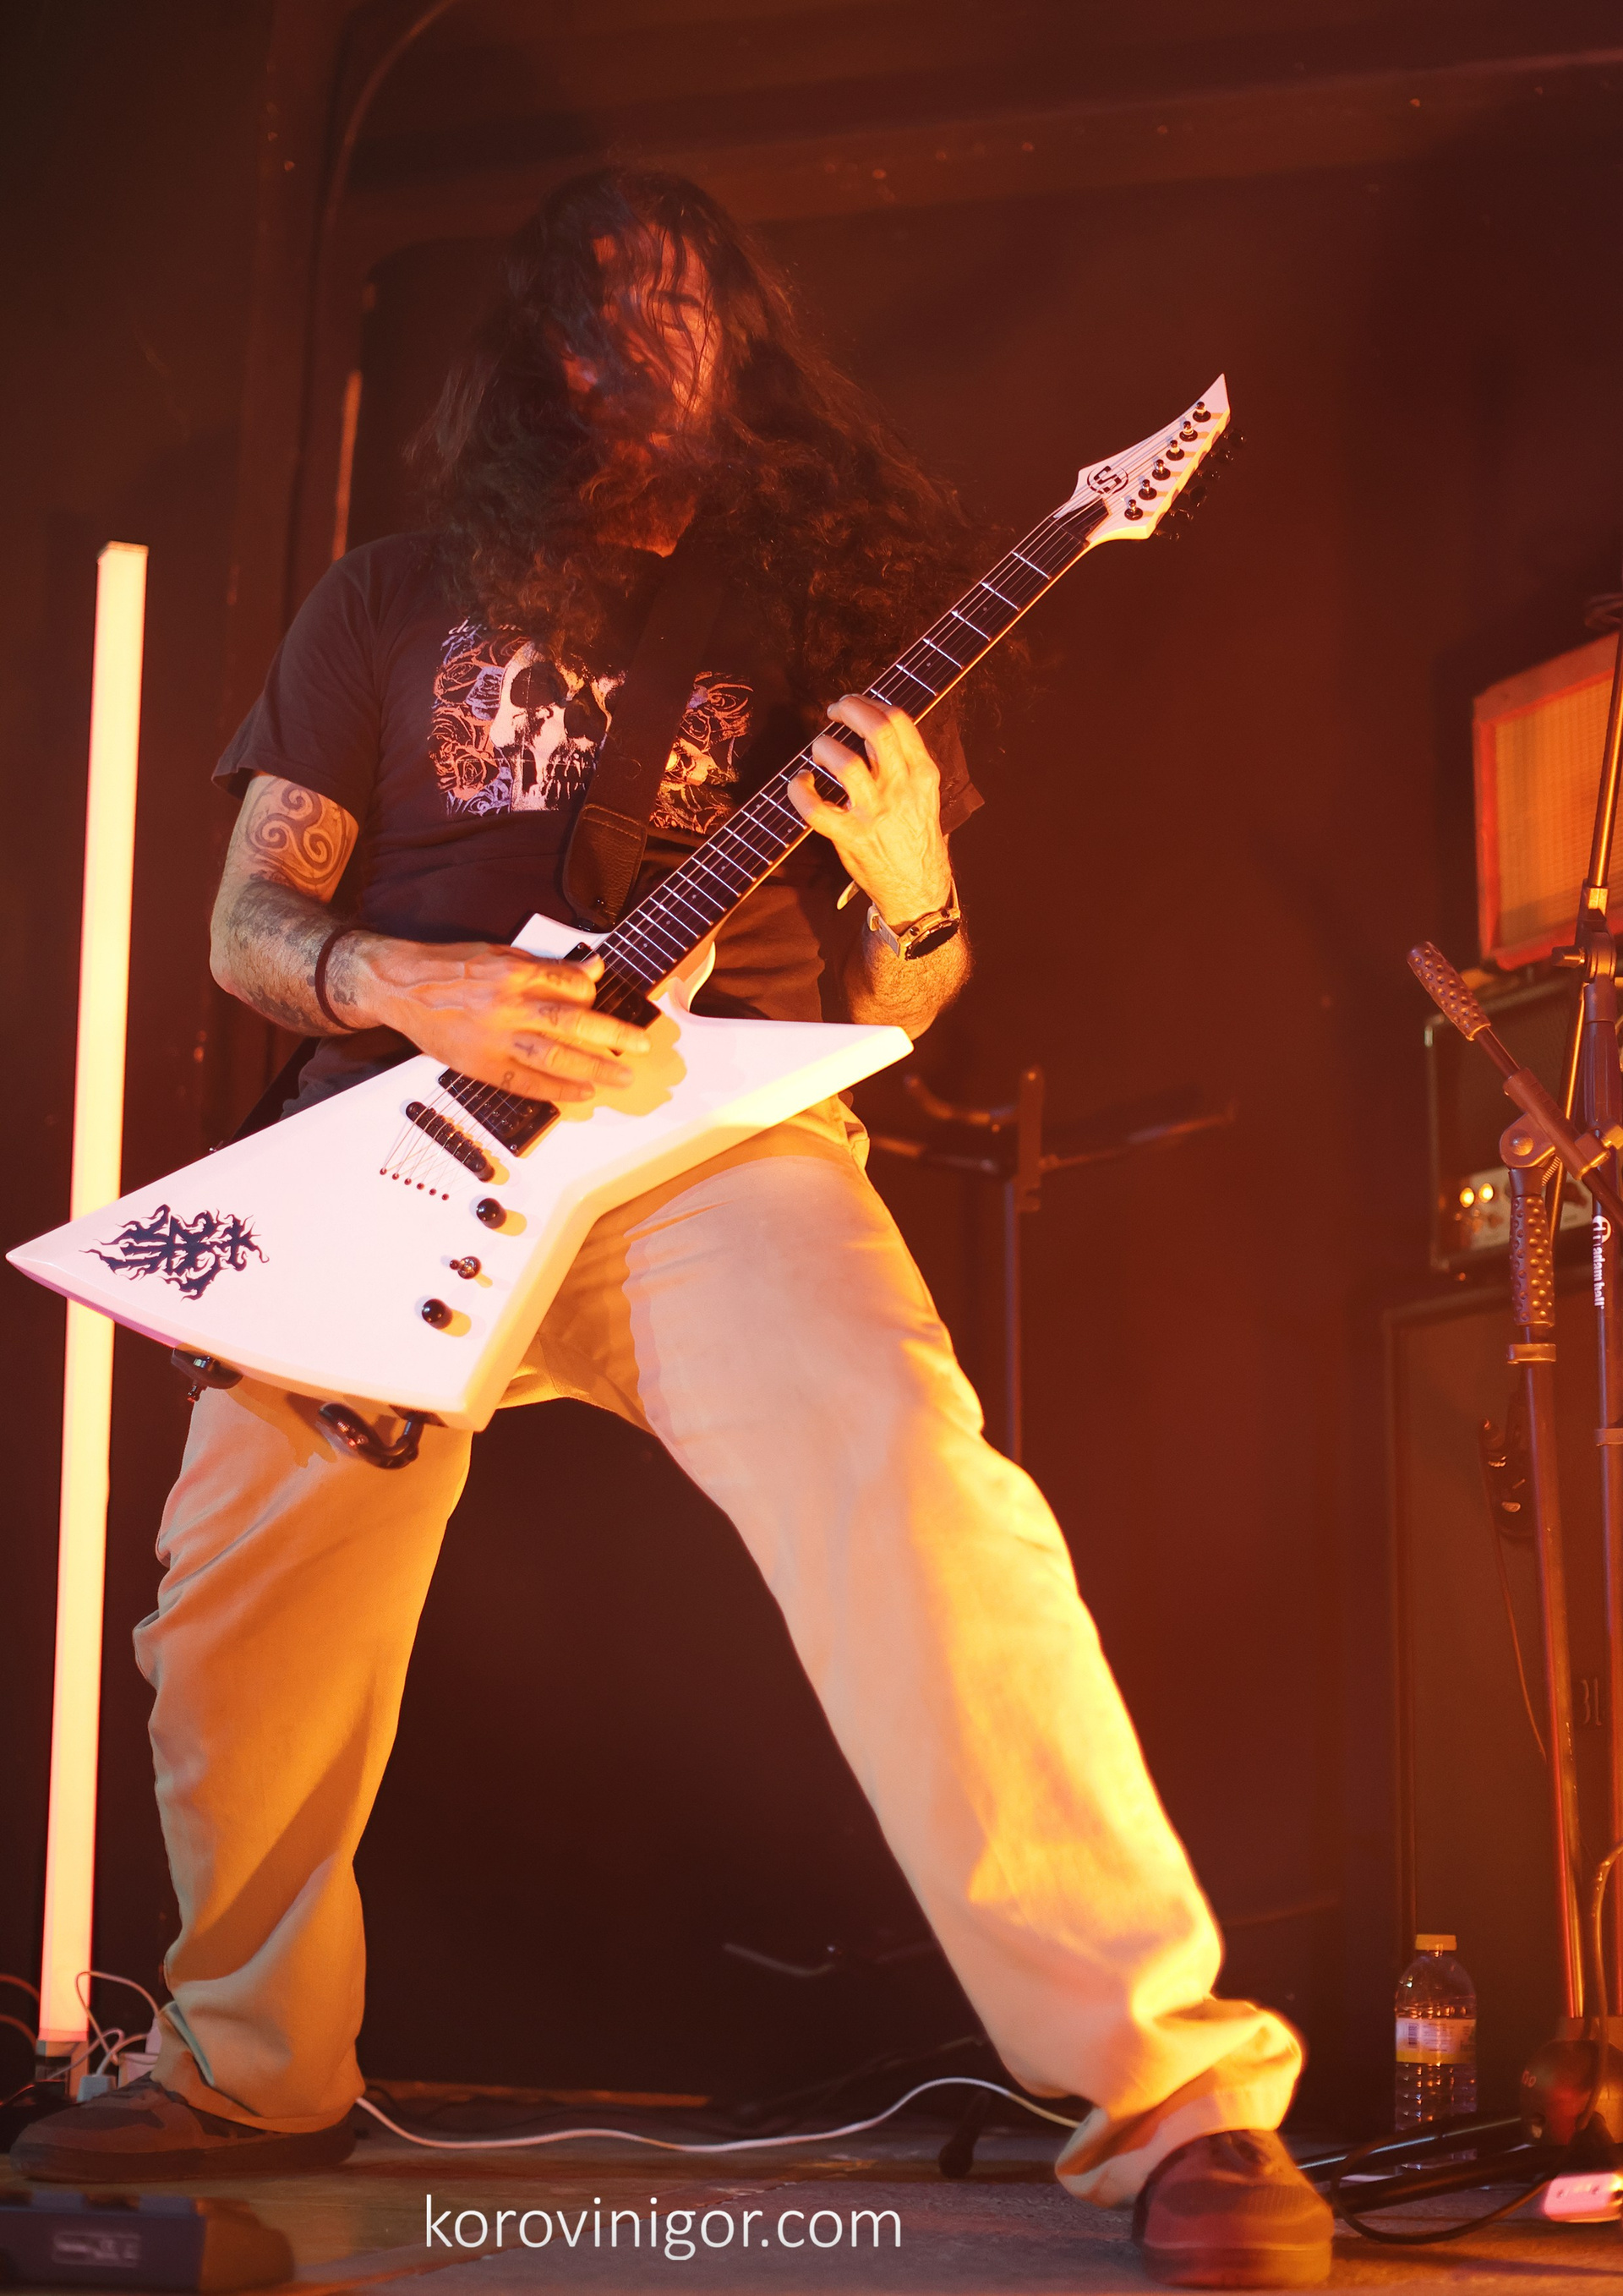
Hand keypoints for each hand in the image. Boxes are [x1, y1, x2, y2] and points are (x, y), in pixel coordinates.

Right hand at [332, 936, 652, 1102]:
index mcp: (514, 971)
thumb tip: (591, 970)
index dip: (591, 995)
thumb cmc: (451, 968)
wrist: (401, 988)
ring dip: (593, 1068)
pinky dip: (556, 1090)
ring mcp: (494, 1038)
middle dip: (612, 1035)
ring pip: (554, 1056)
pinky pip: (525, 1083)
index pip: (570, 986)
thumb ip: (546, 966)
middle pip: (571, 1022)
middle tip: (641, 1046)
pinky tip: (580, 1093)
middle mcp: (507, 1005)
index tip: (600, 1000)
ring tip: (621, 1077)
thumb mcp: (499, 953)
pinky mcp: (481, 1065)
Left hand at [789, 694, 952, 926]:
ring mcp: (876, 813)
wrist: (919, 889)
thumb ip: (901, 763)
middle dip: (849, 709)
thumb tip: (868, 732)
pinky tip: (799, 785)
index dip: (870, 702)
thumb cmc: (915, 838)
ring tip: (819, 752)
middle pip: (876, 729)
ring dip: (824, 748)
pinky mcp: (852, 837)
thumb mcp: (923, 795)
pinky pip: (816, 809)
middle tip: (834, 712)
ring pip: (845, 762)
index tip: (854, 706)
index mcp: (922, 774)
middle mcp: (901, 788)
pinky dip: (799, 792)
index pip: (899, 720)